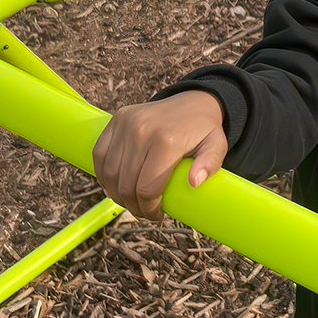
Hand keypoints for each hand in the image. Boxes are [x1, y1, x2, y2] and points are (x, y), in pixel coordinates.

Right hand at [93, 91, 227, 220]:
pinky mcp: (116, 119)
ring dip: (116, 194)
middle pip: (126, 184)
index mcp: (167, 140)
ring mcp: (126, 123)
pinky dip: (103, 175)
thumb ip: (210, 164)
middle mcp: (142, 130)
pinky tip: (116, 186)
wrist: (193, 101)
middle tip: (145, 212)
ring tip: (131, 202)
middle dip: (134, 206)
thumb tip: (193, 182)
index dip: (149, 208)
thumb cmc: (204, 130)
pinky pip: (99, 155)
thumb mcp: (217, 146)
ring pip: (109, 173)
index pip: (147, 187)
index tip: (157, 215)